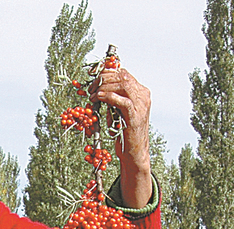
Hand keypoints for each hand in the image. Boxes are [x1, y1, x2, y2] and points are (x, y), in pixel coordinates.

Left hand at [89, 68, 152, 208]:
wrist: (134, 151)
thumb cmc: (124, 132)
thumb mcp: (117, 110)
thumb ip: (113, 97)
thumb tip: (97, 86)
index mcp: (140, 91)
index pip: (123, 73)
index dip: (106, 71)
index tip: (92, 75)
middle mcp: (142, 95)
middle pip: (121, 76)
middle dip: (102, 78)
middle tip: (91, 87)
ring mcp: (141, 105)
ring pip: (122, 84)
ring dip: (103, 87)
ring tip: (93, 95)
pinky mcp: (135, 116)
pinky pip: (123, 101)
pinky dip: (109, 96)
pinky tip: (99, 98)